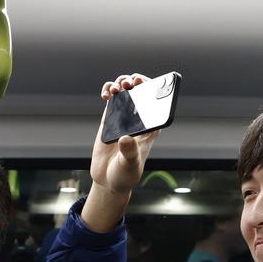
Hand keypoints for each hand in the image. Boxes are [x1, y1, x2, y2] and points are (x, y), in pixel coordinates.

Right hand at [83, 73, 160, 232]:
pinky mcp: (110, 118)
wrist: (108, 180)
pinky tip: (105, 95)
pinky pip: (111, 98)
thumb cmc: (125, 174)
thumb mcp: (129, 165)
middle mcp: (139, 119)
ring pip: (126, 90)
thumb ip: (129, 152)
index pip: (157, 102)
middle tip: (130, 84)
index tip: (143, 84)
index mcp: (151, 128)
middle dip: (136, 81)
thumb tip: (125, 138)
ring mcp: (124, 117)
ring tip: (116, 89)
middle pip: (141, 91)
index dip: (152, 88)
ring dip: (121, 83)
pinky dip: (108, 91)